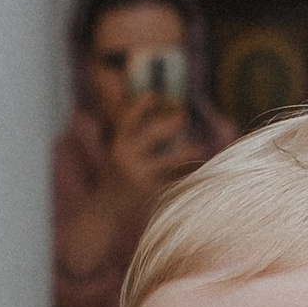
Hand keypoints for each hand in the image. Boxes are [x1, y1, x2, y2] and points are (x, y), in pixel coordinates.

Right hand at [101, 91, 196, 214]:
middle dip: (169, 125)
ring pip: (168, 162)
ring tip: (201, 147)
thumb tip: (139, 101)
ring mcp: (139, 177)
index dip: (139, 106)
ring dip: (186, 153)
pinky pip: (174, 182)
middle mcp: (126, 159)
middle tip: (184, 117)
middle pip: (151, 136)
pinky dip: (188, 175)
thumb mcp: (114, 151)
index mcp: (117, 146)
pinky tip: (202, 169)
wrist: (106, 211)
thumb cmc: (114, 175)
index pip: (127, 119)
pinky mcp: (150, 194)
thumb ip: (125, 130)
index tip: (153, 95)